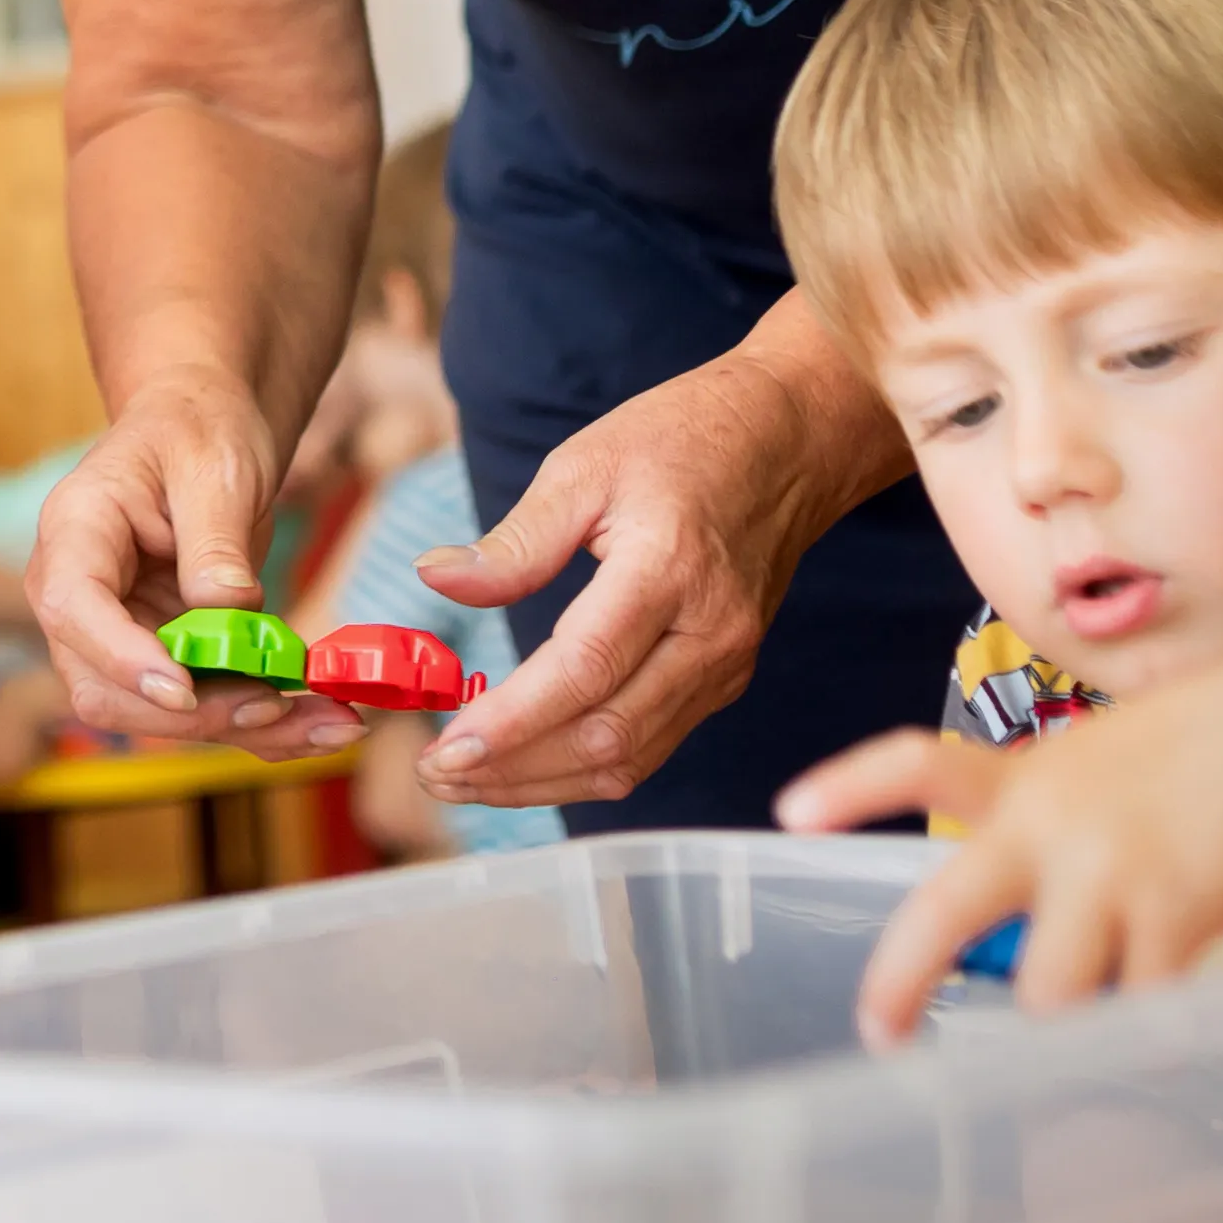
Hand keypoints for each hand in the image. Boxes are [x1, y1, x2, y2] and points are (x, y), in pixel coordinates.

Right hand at [25, 372, 363, 760]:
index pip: (73, 608)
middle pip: (107, 684)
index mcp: (75, 531)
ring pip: (161, 712)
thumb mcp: (214, 467)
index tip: (182, 689)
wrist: (205, 427)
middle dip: (194, 711)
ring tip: (330, 725)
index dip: (120, 658)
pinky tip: (323, 724)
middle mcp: (82, 597)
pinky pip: (207, 705)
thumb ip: (214, 541)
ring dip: (242, 728)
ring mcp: (121, 634)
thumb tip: (228, 613)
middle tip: (276, 707)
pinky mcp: (168, 657)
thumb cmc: (196, 427)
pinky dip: (264, 723)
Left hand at [412, 344, 850, 810]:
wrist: (786, 440)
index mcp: (668, 569)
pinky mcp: (725, 679)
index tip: (447, 749)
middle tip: (435, 774)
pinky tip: (525, 761)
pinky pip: (650, 745)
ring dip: (542, 783)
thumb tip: (436, 578)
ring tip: (464, 780)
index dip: (513, 722)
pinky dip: (582, 767)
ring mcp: (725, 665)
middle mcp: (709, 633)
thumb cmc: (682, 439)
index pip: (585, 670)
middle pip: (606, 736)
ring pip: (629, 758)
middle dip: (513, 771)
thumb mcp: (585, 466)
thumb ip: (516, 540)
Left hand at [779, 662, 1222, 1045]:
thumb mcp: (1100, 776)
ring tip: (1101, 1011)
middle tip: (880, 1033)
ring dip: (1066, 1025)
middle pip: (947, 911)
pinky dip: (1151, 1031)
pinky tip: (1171, 1022)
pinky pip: (1139, 1010)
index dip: (850, 788)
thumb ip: (1051, 845)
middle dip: (902, 982)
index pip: (917, 763)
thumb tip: (1032, 961)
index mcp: (1024, 780)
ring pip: (1048, 996)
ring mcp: (1108, 870)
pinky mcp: (1175, 914)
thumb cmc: (1199, 760)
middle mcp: (1049, 822)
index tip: (790, 812)